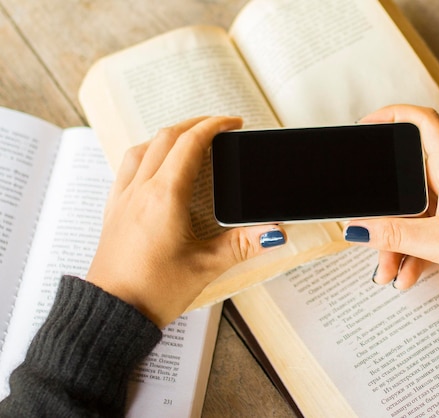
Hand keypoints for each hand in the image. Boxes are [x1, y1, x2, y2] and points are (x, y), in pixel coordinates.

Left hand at [86, 116, 285, 327]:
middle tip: (218, 127)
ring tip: (189, 141)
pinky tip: (156, 169)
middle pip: (166, 137)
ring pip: (143, 148)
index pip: (190, 144)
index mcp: (165, 197)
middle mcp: (141, 190)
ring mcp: (123, 198)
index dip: (214, 126)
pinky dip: (147, 154)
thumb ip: (243, 245)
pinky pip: (128, 167)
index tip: (233, 122)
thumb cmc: (151, 291)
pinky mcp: (114, 211)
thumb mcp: (206, 266)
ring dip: (168, 136)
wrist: (111, 313)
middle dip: (194, 124)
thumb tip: (274, 232)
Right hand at [344, 105, 438, 290]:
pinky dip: (410, 252)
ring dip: (395, 241)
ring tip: (386, 270)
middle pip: (406, 181)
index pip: (424, 123)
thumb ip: (396, 235)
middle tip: (365, 224)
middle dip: (384, 211)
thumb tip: (360, 228)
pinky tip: (404, 275)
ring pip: (412, 213)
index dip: (394, 115)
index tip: (367, 126)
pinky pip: (423, 231)